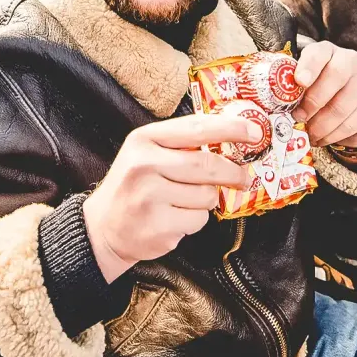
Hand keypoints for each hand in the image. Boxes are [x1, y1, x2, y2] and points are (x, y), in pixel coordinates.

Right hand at [83, 115, 256, 282]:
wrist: (102, 228)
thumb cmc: (133, 187)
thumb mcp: (146, 153)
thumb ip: (181, 144)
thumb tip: (231, 139)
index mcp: (144, 139)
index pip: (196, 128)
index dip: (230, 129)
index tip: (254, 131)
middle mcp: (144, 164)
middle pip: (207, 165)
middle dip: (233, 173)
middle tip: (244, 178)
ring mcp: (150, 196)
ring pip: (207, 195)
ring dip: (207, 201)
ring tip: (184, 202)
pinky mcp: (158, 225)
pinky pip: (198, 220)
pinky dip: (195, 220)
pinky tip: (174, 218)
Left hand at [292, 41, 356, 147]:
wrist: (351, 102)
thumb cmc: (319, 90)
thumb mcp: (304, 83)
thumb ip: (293, 87)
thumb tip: (278, 104)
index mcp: (328, 51)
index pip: (320, 52)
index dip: (309, 66)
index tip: (299, 81)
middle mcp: (350, 61)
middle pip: (336, 76)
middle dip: (313, 101)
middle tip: (299, 118)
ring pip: (343, 106)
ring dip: (321, 125)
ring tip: (309, 134)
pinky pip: (353, 123)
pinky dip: (334, 135)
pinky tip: (323, 138)